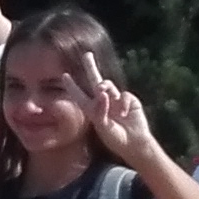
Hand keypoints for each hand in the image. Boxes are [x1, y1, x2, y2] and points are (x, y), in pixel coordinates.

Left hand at [74, 46, 149, 161]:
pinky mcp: (129, 100)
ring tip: (103, 93)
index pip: (80, 95)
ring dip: (104, 87)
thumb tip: (102, 92)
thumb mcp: (103, 127)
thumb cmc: (116, 138)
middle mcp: (103, 101)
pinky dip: (123, 103)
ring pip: (108, 85)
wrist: (134, 143)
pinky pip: (123, 95)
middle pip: (95, 80)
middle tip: (87, 54)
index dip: (72, 86)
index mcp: (92, 109)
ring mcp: (116, 99)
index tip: (64, 75)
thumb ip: (100, 110)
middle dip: (91, 66)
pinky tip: (124, 113)